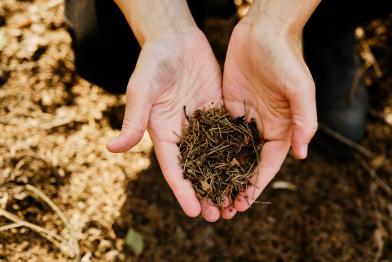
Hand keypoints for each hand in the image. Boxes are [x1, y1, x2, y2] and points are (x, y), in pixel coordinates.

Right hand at [107, 28, 223, 221]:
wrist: (175, 40)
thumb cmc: (154, 63)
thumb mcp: (141, 91)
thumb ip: (133, 120)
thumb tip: (111, 148)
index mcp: (163, 134)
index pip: (173, 169)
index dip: (183, 191)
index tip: (193, 212)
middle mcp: (184, 135)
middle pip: (196, 170)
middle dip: (206, 193)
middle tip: (218, 215)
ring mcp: (203, 125)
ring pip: (215, 159)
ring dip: (224, 181)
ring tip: (236, 202)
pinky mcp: (219, 113)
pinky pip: (230, 137)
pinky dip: (238, 155)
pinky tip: (250, 170)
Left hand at [221, 17, 317, 217]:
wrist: (262, 30)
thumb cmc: (285, 56)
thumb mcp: (299, 87)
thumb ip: (303, 119)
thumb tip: (304, 154)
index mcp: (282, 127)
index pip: (268, 164)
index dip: (256, 185)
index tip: (243, 204)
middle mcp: (262, 127)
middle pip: (248, 164)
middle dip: (236, 187)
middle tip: (223, 210)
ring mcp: (244, 118)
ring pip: (231, 153)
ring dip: (221, 174)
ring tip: (209, 195)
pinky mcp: (227, 107)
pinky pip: (218, 133)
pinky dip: (210, 151)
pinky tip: (198, 166)